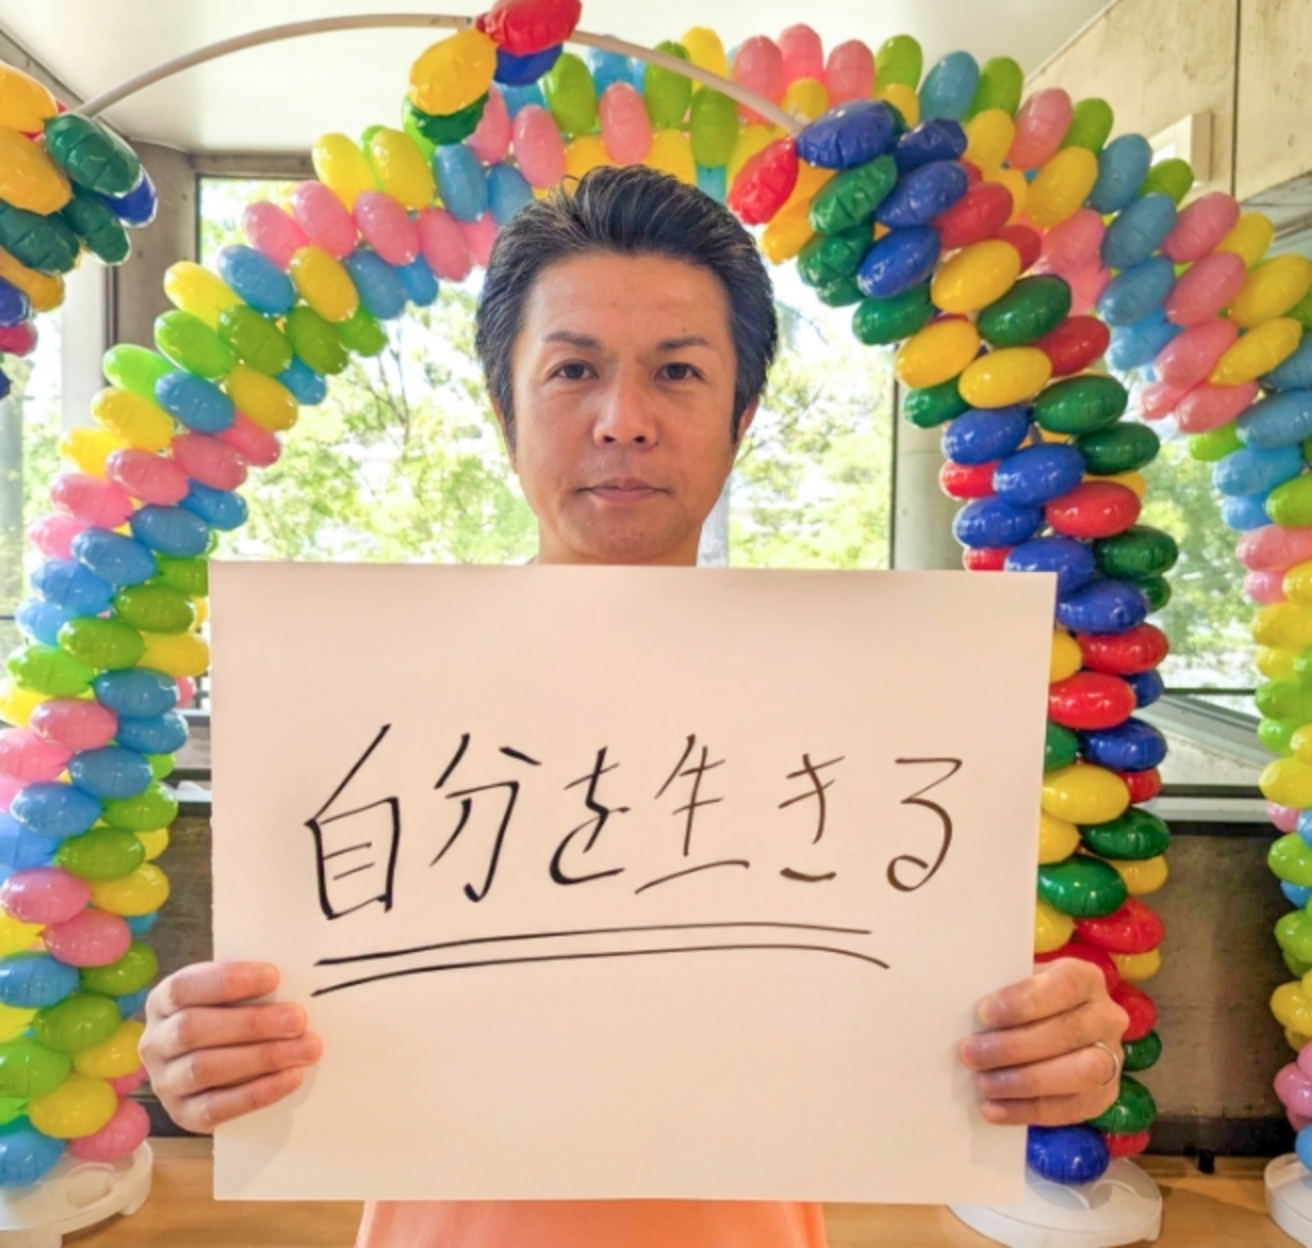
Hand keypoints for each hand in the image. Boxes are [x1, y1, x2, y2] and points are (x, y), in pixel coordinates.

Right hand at [140, 961, 322, 1133]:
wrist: (223, 1066)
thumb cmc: (234, 1016)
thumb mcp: (233, 995)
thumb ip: (252, 987)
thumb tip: (295, 980)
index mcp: (163, 1002)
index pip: (184, 987)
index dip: (227, 981)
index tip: (273, 977)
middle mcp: (156, 1042)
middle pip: (193, 1029)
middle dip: (251, 1023)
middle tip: (298, 1019)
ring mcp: (165, 1082)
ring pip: (204, 1069)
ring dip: (261, 1057)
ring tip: (306, 1048)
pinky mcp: (182, 1115)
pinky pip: (216, 1108)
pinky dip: (258, 1093)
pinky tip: (292, 1077)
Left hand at [957, 958, 1127, 1125]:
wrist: (1053, 1024)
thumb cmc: (1027, 999)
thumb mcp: (1018, 981)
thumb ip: (1001, 990)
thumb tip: (964, 1011)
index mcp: (1085, 978)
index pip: (1062, 986)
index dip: (1023, 1002)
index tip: (984, 1013)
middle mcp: (1106, 1016)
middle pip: (1067, 1033)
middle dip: (1014, 1047)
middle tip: (971, 1054)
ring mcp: (1112, 1058)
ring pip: (1079, 1073)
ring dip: (1024, 1082)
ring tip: (983, 1084)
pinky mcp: (1104, 1095)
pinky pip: (1072, 1109)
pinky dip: (1029, 1111)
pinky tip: (994, 1109)